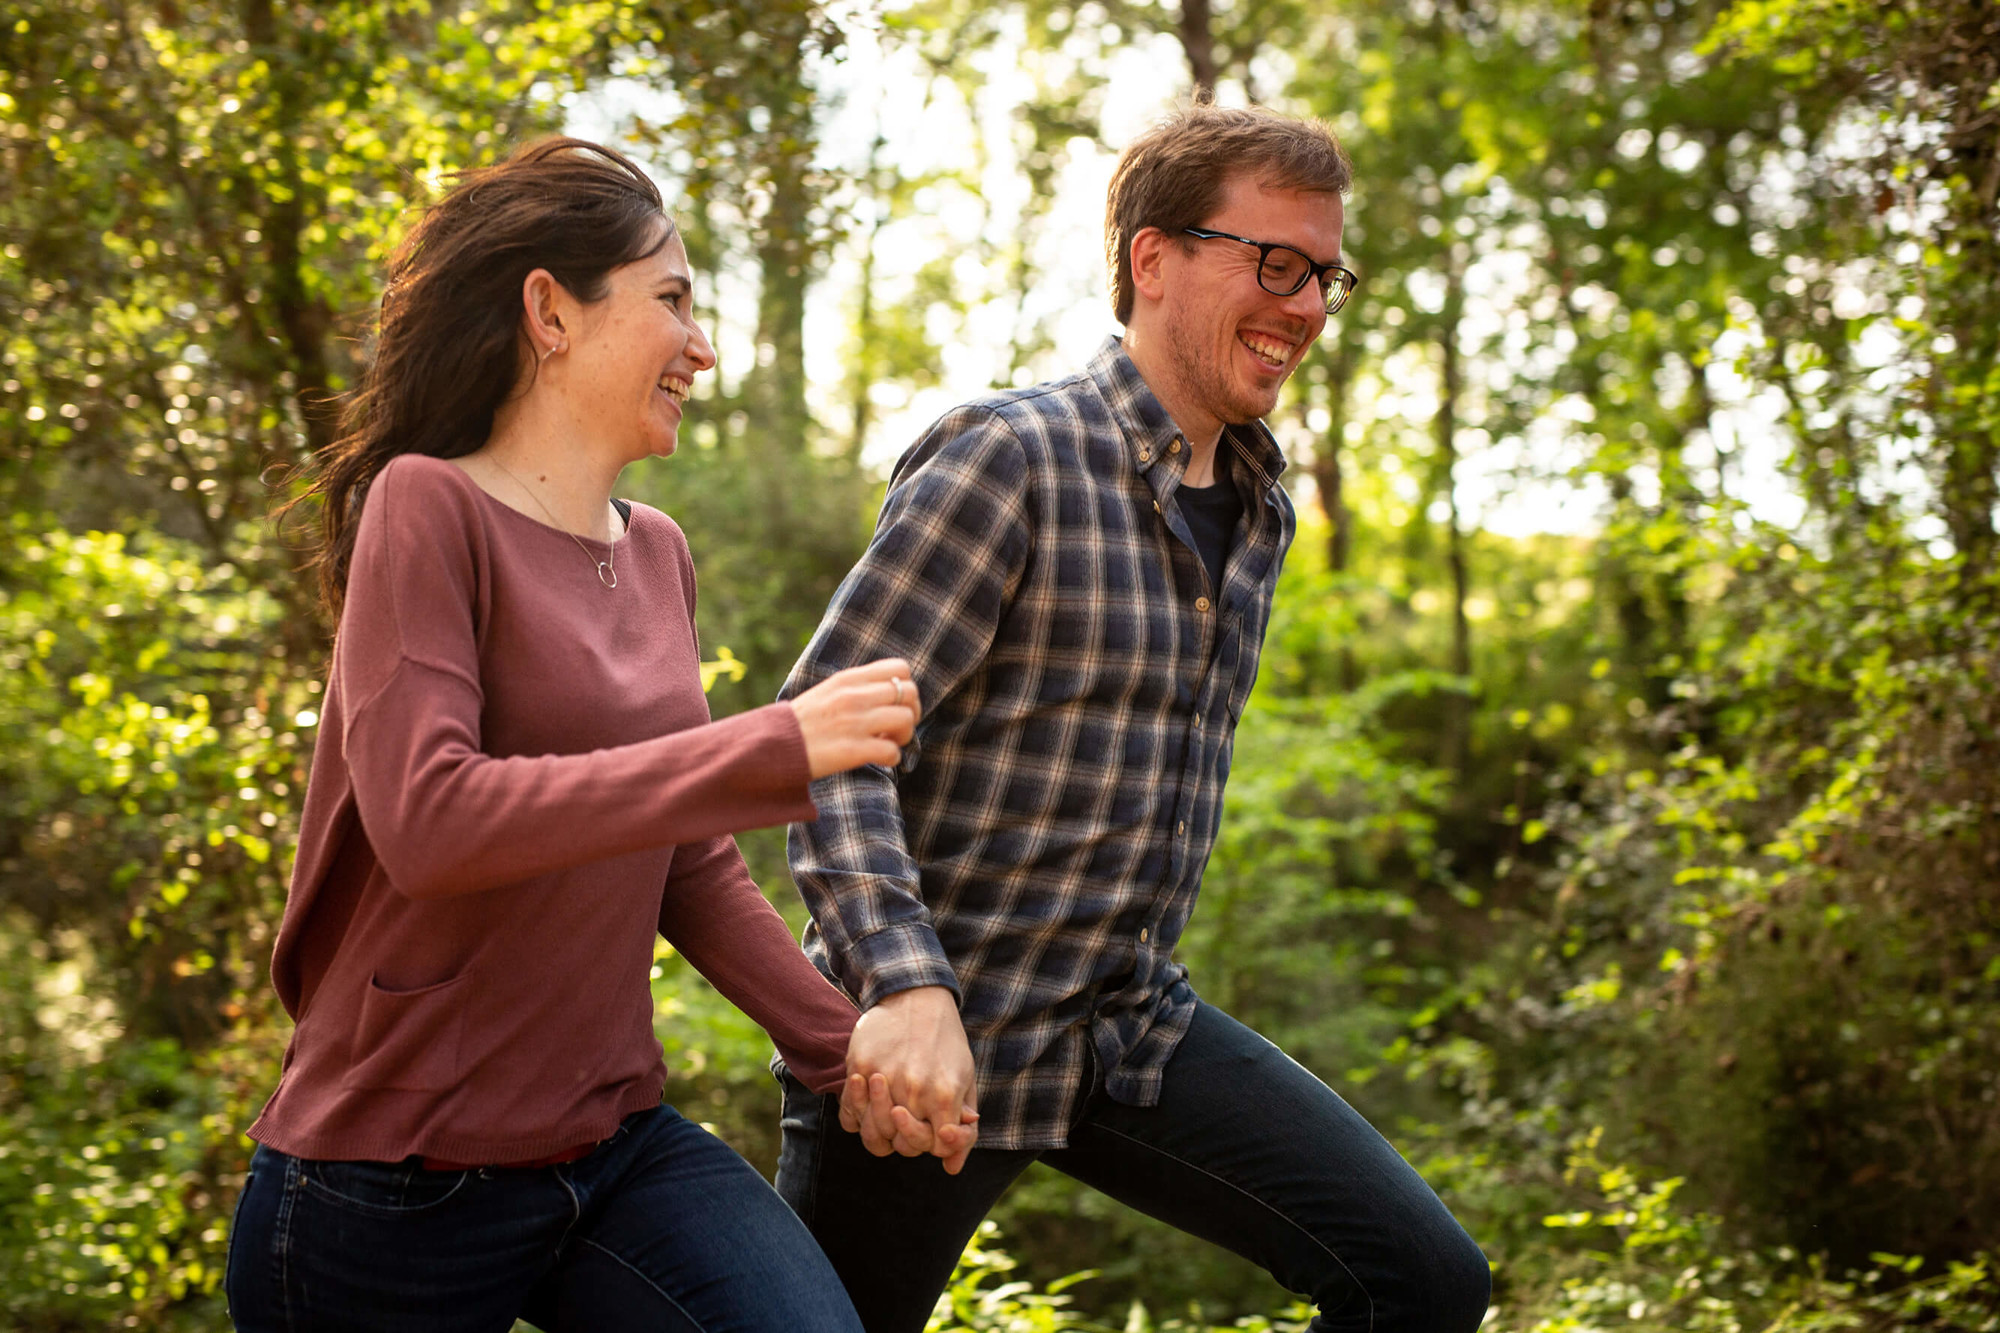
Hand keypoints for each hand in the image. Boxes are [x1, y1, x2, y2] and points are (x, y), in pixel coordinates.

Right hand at [789, 659, 921, 779]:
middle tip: (896, 728)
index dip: (906, 687)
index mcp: (848, 679)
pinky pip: (892, 752)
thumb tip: (888, 690)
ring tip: (887, 743)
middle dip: (911, 712)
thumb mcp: (827, 692)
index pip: (900, 668)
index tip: (895, 704)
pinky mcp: (852, 750)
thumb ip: (856, 687)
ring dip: (904, 735)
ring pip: (906, 719)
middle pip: (910, 693)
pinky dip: (893, 759)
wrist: (771, 746)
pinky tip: (879, 760)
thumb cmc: (801, 723)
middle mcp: (854, 697)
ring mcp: (854, 723)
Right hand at [839, 985, 979, 1173]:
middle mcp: (913, 1090)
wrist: (916, 996)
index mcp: (944, 1095)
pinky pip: (849, 1114)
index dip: (933, 1144)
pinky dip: (856, 1117)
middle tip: (908, 1118)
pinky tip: (868, 1101)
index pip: (932, 1146)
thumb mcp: (965, 1080)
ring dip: (879, 1130)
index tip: (934, 1130)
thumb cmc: (945, 1042)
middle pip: (901, 1145)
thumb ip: (961, 1126)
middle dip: (906, 1139)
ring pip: (872, 1134)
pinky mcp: (859, 1065)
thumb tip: (951, 1168)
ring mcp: (883, 1079)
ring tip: (888, 1110)